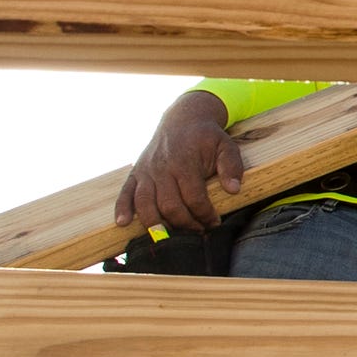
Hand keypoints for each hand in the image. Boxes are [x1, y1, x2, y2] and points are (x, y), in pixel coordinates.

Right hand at [115, 88, 248, 234]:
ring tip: (169, 238)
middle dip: (185, 224)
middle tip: (198, 232)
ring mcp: (146, 171)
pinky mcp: (135, 173)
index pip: (193, 197)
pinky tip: (122, 223)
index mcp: (184, 162)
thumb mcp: (226, 145)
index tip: (214, 223)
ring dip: (155, 224)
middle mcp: (161, 168)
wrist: (182, 119)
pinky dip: (122, 208)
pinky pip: (125, 193)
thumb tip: (233, 190)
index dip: (204, 214)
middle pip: (169, 205)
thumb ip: (232, 166)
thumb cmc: (206, 137)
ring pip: (144, 203)